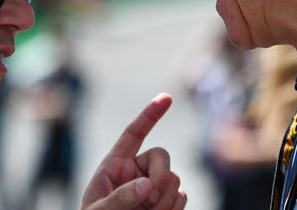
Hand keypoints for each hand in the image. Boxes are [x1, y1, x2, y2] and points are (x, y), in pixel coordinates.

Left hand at [81, 93, 186, 209]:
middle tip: (149, 200)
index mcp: (114, 166)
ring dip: (164, 201)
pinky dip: (174, 209)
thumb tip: (147, 185)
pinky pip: (182, 197)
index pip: (134, 134)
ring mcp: (153, 188)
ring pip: (175, 179)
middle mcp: (136, 172)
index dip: (150, 115)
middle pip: (163, 156)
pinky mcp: (167, 205)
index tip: (167, 97)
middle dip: (160, 176)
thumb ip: (119, 198)